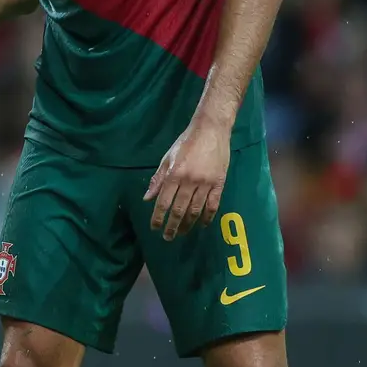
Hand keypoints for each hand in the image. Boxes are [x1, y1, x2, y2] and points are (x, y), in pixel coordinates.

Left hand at [144, 119, 231, 238]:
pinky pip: (213, 205)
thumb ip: (158, 180)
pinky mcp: (220, 183)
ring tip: (182, 233)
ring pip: (196, 210)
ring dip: (188, 224)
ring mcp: (206, 183)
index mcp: (174, 175)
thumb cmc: (186, 143)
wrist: (211, 130)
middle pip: (179, 210)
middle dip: (172, 226)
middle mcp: (189, 181)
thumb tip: (147, 198)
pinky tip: (202, 225)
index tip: (154, 228)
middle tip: (168, 237)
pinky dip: (208, 217)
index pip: (163, 202)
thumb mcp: (167, 158)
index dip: (158, 217)